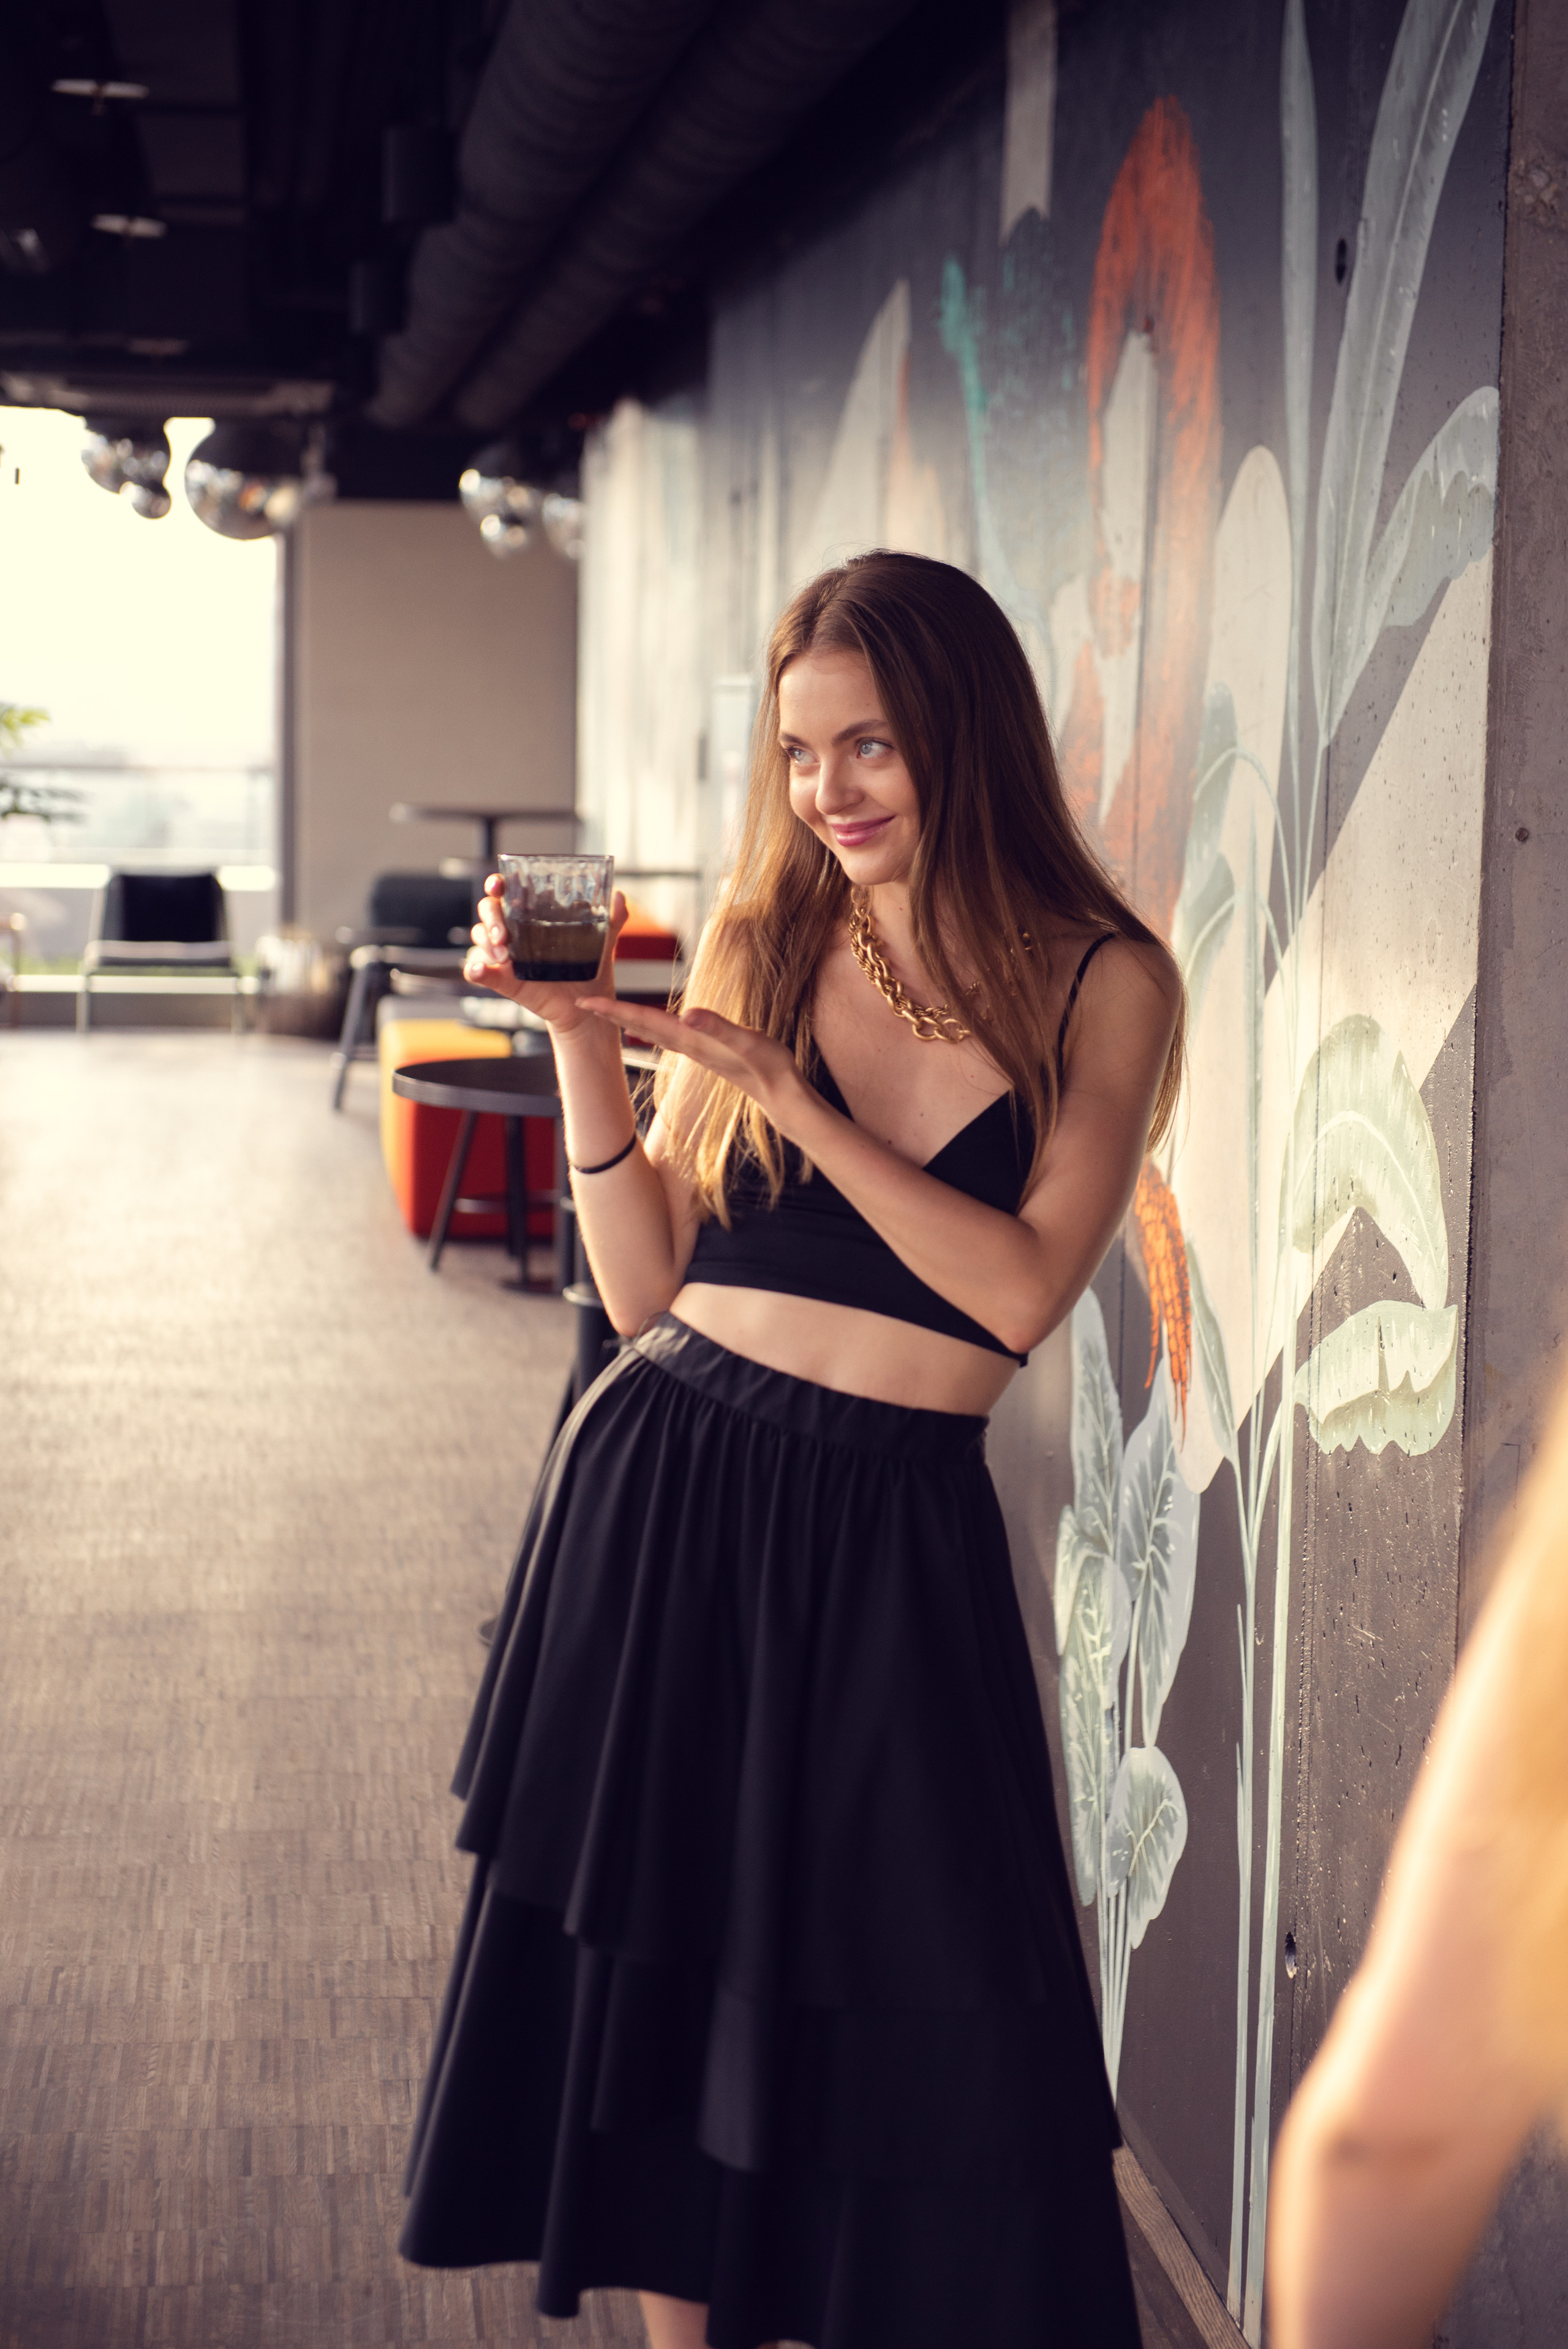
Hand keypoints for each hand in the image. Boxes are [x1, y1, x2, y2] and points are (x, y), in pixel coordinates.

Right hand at [464, 877, 627, 1031]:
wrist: (588, 1006)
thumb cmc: (589, 970)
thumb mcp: (603, 942)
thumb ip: (612, 919)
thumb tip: (619, 896)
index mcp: (532, 916)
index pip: (506, 892)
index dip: (497, 885)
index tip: (498, 884)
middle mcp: (515, 931)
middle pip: (488, 910)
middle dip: (492, 917)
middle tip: (505, 933)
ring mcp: (506, 955)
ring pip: (480, 937)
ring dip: (486, 942)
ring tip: (506, 955)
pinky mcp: (504, 979)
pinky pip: (478, 972)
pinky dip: (476, 970)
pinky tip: (481, 970)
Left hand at [575, 994, 804, 1125]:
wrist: (779, 1092)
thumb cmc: (767, 1066)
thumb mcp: (746, 1042)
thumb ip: (718, 1027)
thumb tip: (688, 1013)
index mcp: (690, 1039)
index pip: (644, 1020)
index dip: (615, 1010)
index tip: (587, 1003)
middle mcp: (686, 1044)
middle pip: (640, 1025)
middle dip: (611, 1014)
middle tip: (582, 1003)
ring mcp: (693, 1048)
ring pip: (650, 1030)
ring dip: (626, 1019)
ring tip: (605, 1010)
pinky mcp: (703, 1049)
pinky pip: (666, 1034)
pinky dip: (648, 1025)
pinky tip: (643, 1026)